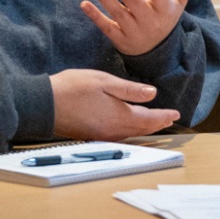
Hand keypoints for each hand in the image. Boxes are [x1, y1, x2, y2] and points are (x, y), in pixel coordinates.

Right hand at [47, 68, 179, 140]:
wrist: (43, 105)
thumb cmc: (72, 88)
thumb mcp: (104, 81)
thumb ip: (129, 90)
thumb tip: (153, 94)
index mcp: (118, 116)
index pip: (148, 119)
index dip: (163, 116)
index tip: (176, 114)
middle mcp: (113, 131)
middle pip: (142, 130)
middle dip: (158, 124)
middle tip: (170, 118)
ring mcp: (102, 135)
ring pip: (131, 134)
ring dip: (146, 129)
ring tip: (157, 122)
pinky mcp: (92, 136)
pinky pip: (119, 136)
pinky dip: (131, 131)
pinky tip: (131, 127)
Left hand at [81, 0, 208, 55]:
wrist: (158, 52)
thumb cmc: (167, 16)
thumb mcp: (180, 0)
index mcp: (164, 9)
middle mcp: (149, 20)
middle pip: (132, 0)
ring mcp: (133, 31)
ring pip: (116, 12)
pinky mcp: (120, 39)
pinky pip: (106, 27)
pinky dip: (95, 16)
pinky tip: (84, 3)